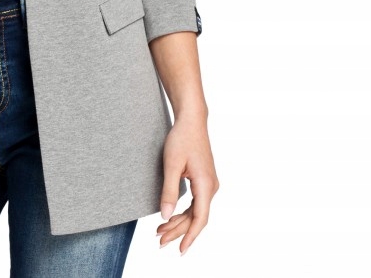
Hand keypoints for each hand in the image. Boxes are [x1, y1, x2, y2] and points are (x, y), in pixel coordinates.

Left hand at [156, 112, 218, 253]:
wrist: (191, 120)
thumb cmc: (181, 138)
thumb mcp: (171, 164)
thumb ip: (169, 191)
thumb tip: (165, 216)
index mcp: (206, 184)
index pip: (200, 219)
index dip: (190, 236)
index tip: (180, 250)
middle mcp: (211, 187)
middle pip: (196, 217)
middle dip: (178, 231)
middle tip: (158, 240)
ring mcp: (209, 184)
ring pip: (196, 211)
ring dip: (179, 222)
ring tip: (160, 231)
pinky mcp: (204, 180)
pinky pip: (196, 203)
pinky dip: (183, 212)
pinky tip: (171, 217)